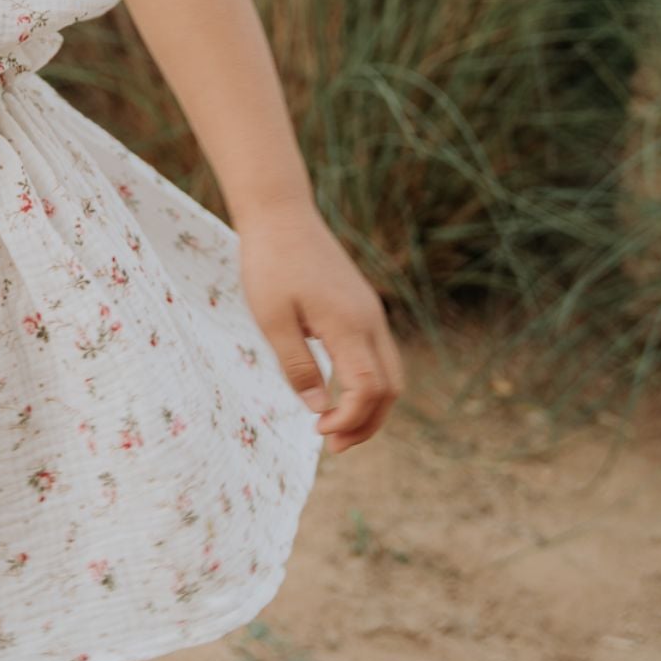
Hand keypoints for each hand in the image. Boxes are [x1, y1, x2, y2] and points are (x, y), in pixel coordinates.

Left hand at [236, 199, 403, 452]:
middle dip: (368, 423)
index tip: (319, 431)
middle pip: (391, 388)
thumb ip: (298, 366)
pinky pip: (378, 354)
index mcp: (349, 325)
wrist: (280, 215)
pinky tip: (338, 391)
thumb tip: (320, 410)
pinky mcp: (363, 306)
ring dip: (370, 405)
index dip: (350, 420)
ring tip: (336, 426)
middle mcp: (370, 321)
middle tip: (332, 445)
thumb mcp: (272, 320)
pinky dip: (367, 382)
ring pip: (391, 372)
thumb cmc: (269, 264)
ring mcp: (371, 312)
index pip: (370, 389)